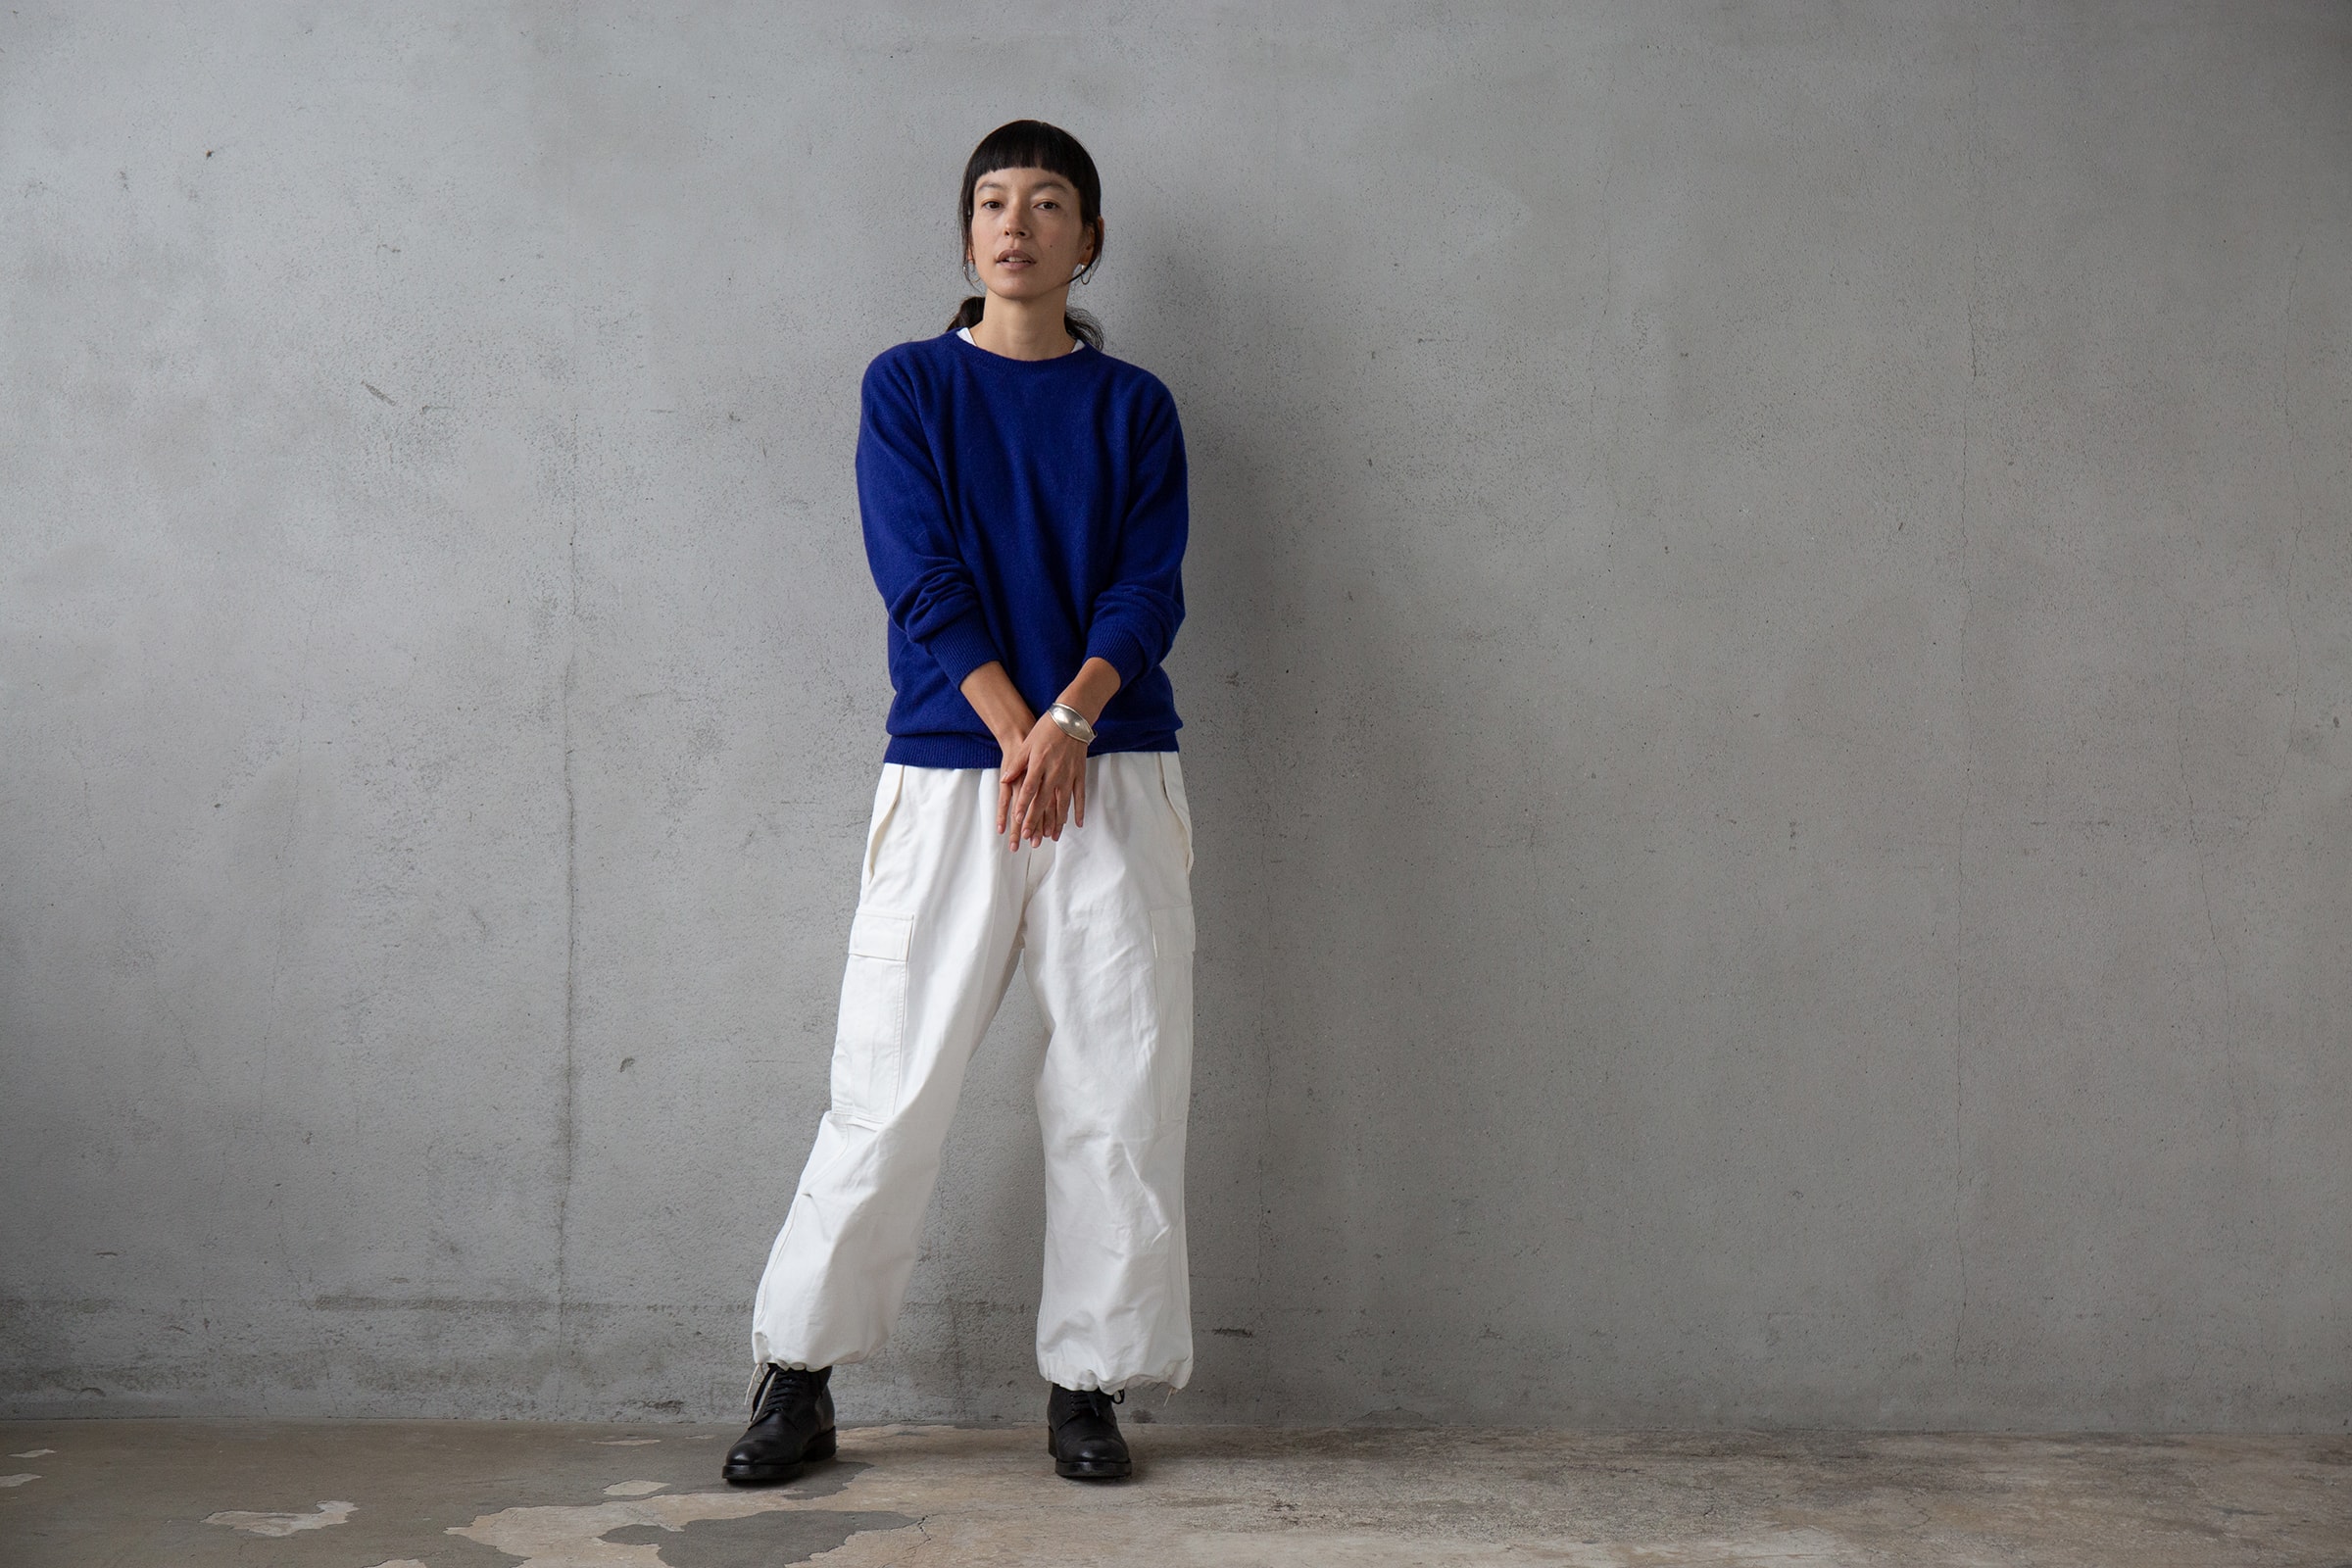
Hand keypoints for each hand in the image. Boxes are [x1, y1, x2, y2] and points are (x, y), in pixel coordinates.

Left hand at [998, 713, 1088, 848]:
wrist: (1072, 718)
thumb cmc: (1047, 729)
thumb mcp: (1027, 743)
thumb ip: (1017, 763)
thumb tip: (1004, 780)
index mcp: (1039, 763)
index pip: (1028, 790)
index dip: (1023, 806)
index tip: (1018, 820)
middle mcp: (1054, 771)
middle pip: (1043, 801)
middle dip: (1036, 820)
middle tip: (1029, 837)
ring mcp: (1069, 774)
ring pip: (1062, 803)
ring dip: (1057, 821)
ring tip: (1051, 836)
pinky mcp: (1080, 773)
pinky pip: (1080, 796)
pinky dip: (1079, 810)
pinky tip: (1077, 823)